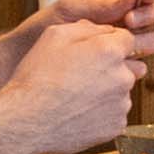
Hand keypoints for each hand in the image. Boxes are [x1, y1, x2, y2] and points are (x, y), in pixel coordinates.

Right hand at [0, 0, 153, 153]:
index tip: (93, 52)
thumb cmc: (37, 78)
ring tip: (74, 96)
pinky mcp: (116, 126)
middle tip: (78, 75)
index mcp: (110, 51)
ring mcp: (121, 105)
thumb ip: (86, 27)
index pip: (127, 39)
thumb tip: (105, 29)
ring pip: (119, 91)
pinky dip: (100, 113)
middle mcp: (123, 77)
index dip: (108, 43)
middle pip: (124, 66)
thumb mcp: (54, 36)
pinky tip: (78, 111)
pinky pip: (114, 114)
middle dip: (107, 67)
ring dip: (104, 91)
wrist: (26, 122)